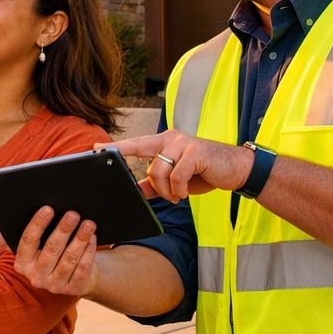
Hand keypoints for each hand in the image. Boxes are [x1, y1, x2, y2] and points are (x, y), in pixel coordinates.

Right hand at [0, 207, 100, 296]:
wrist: (70, 277)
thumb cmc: (47, 253)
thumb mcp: (30, 248)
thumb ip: (12, 238)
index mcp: (22, 264)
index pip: (28, 242)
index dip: (38, 224)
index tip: (48, 209)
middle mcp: (36, 277)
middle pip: (51, 250)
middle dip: (63, 230)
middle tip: (73, 214)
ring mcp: (56, 286)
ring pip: (69, 259)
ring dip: (80, 239)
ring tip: (88, 224)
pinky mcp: (74, 289)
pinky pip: (82, 269)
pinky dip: (88, 252)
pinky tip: (92, 238)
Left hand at [113, 133, 252, 202]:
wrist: (236, 170)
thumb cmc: (205, 172)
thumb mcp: (176, 180)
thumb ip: (155, 184)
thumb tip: (135, 190)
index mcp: (164, 142)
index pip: (135, 144)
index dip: (116, 147)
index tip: (96, 148)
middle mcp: (171, 138)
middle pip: (145, 158)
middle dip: (151, 181)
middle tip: (167, 195)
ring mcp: (183, 143)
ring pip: (159, 170)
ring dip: (168, 189)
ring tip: (179, 195)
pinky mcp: (195, 151)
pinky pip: (176, 175)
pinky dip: (179, 189)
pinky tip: (185, 193)